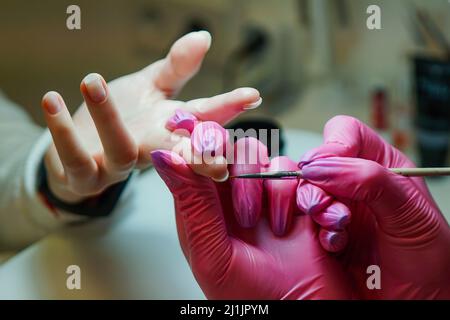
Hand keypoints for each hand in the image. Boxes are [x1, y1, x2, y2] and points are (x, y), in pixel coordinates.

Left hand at [41, 31, 260, 202]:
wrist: (82, 148)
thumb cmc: (123, 117)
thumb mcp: (150, 87)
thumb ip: (177, 66)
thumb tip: (203, 36)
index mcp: (169, 127)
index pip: (203, 117)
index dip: (227, 108)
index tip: (251, 95)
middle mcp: (151, 149)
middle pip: (179, 152)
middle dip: (199, 149)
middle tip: (208, 141)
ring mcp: (118, 164)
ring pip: (122, 150)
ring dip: (109, 118)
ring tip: (93, 80)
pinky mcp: (85, 173)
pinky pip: (76, 160)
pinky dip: (63, 133)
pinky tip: (53, 102)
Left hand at [152, 137, 351, 298]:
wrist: (300, 310)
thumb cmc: (249, 296)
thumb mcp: (212, 254)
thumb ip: (191, 203)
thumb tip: (163, 158)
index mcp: (202, 206)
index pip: (193, 156)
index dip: (195, 139)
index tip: (197, 137)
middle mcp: (230, 195)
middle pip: (228, 147)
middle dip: (232, 163)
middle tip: (228, 177)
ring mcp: (263, 193)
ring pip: (259, 154)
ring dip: (261, 185)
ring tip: (261, 223)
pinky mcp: (293, 195)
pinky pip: (290, 171)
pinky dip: (290, 193)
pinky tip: (285, 224)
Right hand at [298, 115, 449, 298]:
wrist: (413, 303)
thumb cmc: (426, 261)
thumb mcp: (410, 212)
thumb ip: (369, 180)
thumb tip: (322, 166)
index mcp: (380, 165)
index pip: (344, 133)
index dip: (331, 146)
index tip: (326, 169)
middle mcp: (352, 184)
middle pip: (314, 163)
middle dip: (316, 186)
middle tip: (328, 209)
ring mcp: (333, 208)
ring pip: (301, 191)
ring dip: (313, 210)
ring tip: (334, 230)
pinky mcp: (318, 234)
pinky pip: (297, 222)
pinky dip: (311, 234)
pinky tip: (332, 246)